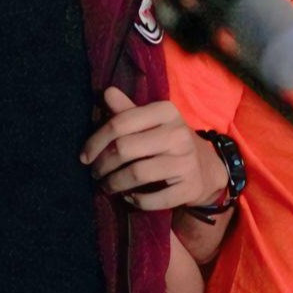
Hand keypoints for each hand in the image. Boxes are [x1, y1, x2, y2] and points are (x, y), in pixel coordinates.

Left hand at [82, 87, 220, 210]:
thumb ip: (128, 111)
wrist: (207, 168)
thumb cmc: (170, 142)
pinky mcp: (189, 187)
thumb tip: (106, 92)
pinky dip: (136, 200)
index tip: (85, 156)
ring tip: (106, 186)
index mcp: (166, 112)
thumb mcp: (152, 122)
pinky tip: (129, 196)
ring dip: (114, 184)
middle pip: (125, 148)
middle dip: (102, 164)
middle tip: (95, 173)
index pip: (121, 122)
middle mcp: (178, 134)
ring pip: (137, 174)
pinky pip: (154, 199)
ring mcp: (186, 161)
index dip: (96, 141)